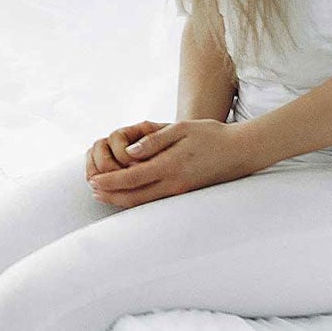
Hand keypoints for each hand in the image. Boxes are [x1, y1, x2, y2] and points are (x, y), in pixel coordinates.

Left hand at [88, 119, 253, 207]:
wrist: (240, 151)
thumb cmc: (210, 135)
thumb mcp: (181, 129)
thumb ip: (154, 140)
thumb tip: (130, 152)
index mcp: (169, 166)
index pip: (132, 178)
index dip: (110, 181)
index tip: (93, 181)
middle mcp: (173, 184)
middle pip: (134, 196)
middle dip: (111, 196)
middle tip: (92, 191)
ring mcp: (180, 191)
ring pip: (144, 202)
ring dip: (122, 200)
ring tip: (104, 196)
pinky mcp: (184, 193)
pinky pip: (155, 200)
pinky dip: (137, 199)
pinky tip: (128, 194)